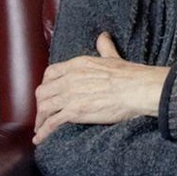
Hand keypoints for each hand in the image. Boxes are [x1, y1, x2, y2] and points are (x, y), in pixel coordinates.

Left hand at [32, 32, 169, 144]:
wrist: (137, 89)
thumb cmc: (129, 75)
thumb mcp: (112, 57)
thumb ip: (104, 47)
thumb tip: (103, 37)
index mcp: (77, 65)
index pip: (50, 73)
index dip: (46, 84)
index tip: (49, 93)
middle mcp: (69, 79)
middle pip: (43, 92)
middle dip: (41, 103)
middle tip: (44, 113)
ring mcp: (70, 96)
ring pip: (44, 107)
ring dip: (40, 119)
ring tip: (40, 128)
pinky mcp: (74, 112)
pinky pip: (52, 123)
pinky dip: (43, 132)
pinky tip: (40, 139)